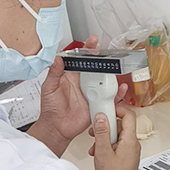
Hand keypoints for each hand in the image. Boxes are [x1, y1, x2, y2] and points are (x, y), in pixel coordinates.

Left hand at [29, 35, 127, 155]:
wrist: (56, 128)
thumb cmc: (50, 109)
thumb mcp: (49, 88)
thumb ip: (54, 73)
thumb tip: (57, 58)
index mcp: (71, 76)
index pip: (81, 60)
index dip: (87, 50)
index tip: (92, 41)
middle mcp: (83, 83)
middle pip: (96, 68)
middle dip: (103, 59)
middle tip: (108, 53)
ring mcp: (91, 93)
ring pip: (104, 81)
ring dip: (111, 74)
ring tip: (116, 67)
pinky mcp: (97, 104)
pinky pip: (110, 97)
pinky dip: (117, 93)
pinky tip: (121, 88)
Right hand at [92, 103, 140, 169]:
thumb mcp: (103, 151)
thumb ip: (102, 132)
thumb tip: (101, 117)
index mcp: (130, 140)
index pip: (129, 115)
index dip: (118, 109)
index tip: (107, 110)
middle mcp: (133, 143)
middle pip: (121, 125)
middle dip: (107, 126)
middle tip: (96, 130)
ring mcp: (130, 150)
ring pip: (118, 135)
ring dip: (105, 137)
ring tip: (95, 145)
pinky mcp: (127, 155)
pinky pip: (118, 144)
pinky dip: (107, 145)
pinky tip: (98, 152)